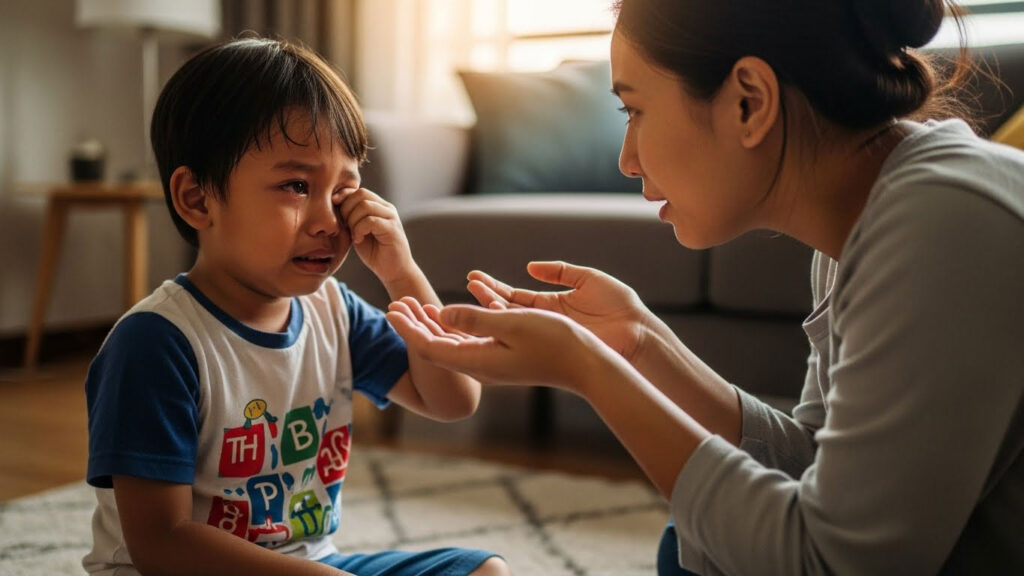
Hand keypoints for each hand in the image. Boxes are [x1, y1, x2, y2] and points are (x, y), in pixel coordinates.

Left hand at [336, 188, 412, 283]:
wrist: (394, 271)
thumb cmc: (375, 252)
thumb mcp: (357, 231)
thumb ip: (350, 217)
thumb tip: (335, 202)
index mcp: (379, 207)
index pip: (359, 191)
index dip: (344, 197)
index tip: (334, 211)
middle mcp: (387, 208)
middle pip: (361, 194)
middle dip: (346, 209)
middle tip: (345, 226)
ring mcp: (391, 217)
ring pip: (365, 206)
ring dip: (352, 221)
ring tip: (353, 235)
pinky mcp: (392, 229)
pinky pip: (370, 221)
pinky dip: (359, 230)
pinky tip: (358, 240)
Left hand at [386, 297, 607, 391]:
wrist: (585, 365)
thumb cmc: (553, 342)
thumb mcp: (512, 323)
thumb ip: (474, 318)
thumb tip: (441, 311)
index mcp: (476, 360)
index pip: (429, 347)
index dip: (407, 329)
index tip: (390, 310)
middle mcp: (479, 366)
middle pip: (435, 346)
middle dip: (413, 325)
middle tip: (395, 304)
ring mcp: (491, 363)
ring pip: (451, 344)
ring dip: (431, 325)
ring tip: (415, 307)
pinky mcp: (503, 357)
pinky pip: (469, 342)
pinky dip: (454, 326)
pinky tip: (449, 313)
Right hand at [467, 261, 650, 360]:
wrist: (636, 331)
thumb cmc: (618, 304)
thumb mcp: (587, 279)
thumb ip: (559, 271)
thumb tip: (530, 268)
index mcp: (553, 303)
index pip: (516, 295)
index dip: (494, 287)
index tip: (473, 278)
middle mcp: (545, 320)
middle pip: (508, 309)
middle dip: (485, 297)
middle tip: (466, 286)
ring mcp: (547, 334)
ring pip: (512, 322)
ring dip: (491, 310)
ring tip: (472, 296)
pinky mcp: (553, 344)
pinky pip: (526, 335)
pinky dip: (508, 325)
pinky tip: (491, 315)